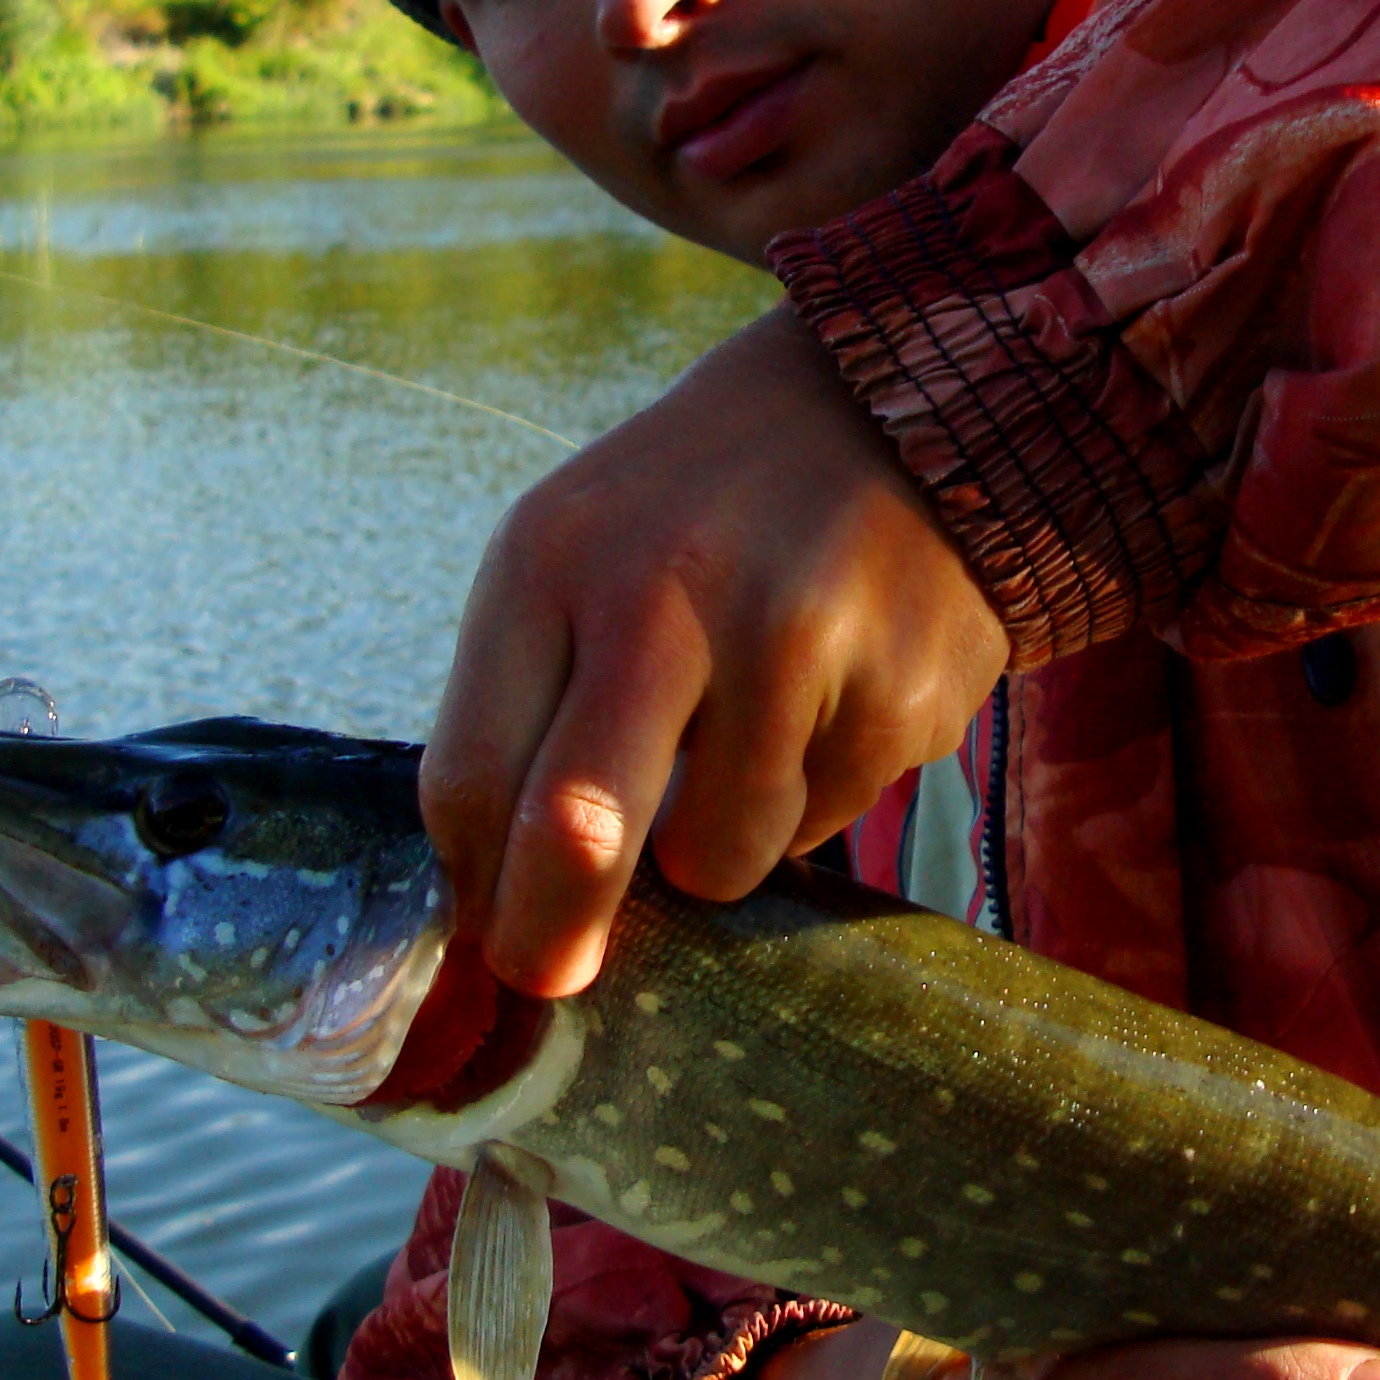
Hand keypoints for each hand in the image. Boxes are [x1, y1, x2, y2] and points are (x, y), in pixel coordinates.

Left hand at [423, 305, 1007, 996]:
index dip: (476, 887)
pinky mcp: (900, 695)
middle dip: (554, 937)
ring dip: (718, 842)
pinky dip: (812, 790)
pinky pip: (824, 824)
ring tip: (749, 730)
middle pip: (578, 831)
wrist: (906, 403)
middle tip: (554, 976)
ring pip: (718, 859)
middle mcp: (671, 591)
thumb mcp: (583, 552)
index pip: (472, 776)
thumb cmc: (706, 507)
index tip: (488, 936)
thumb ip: (526, 709)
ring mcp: (798, 643)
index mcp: (557, 555)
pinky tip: (831, 690)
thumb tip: (496, 908)